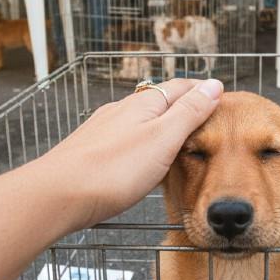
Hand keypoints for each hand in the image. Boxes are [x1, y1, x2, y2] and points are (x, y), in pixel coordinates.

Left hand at [43, 78, 222, 228]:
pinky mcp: (92, 150)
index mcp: (144, 104)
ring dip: (162, 124)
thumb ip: (190, 112)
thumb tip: (214, 84)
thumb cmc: (112, 169)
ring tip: (178, 139)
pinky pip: (125, 139)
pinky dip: (143, 142)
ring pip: (141, 120)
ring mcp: (104, 130)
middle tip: (206, 118)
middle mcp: (122, 110)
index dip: (203, 91)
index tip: (222, 97)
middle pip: (160, 101)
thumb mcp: (163, 138)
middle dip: (184, 106)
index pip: (181, 87)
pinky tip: (142, 158)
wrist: (58, 195)